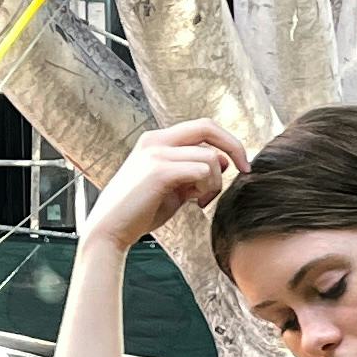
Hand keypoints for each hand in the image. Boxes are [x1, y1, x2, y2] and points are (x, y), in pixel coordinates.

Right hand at [84, 119, 248, 250]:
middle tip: (245, 170)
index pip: (202, 127)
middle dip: (235, 147)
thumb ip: (196, 172)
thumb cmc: (140, 211)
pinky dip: (208, 188)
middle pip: (208, 127)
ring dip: (215, 182)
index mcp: (157, 141)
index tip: (241, 165)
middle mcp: (155, 141)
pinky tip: (196, 203)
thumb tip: (224, 161)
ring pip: (209, 157)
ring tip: (201, 200)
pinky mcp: (159, 171)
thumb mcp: (174, 188)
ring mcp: (156, 154)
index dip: (227, 141)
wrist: (110, 229)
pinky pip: (202, 171)